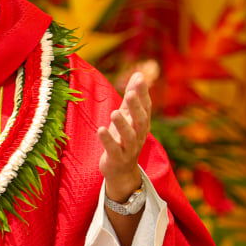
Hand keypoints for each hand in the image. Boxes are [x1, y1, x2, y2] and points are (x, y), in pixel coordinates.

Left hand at [98, 69, 151, 202]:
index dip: (143, 94)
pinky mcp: (117, 159)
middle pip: (141, 121)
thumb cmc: (123, 139)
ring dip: (122, 125)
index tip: (139, 79)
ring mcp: (129, 149)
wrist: (121, 171)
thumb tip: (139, 74)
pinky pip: (114, 150)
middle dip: (136, 108)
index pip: (146, 108)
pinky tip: (100, 129)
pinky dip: (108, 140)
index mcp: (142, 125)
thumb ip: (133, 96)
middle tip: (130, 94)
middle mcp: (138, 136)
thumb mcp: (128, 117)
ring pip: (129, 137)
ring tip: (114, 112)